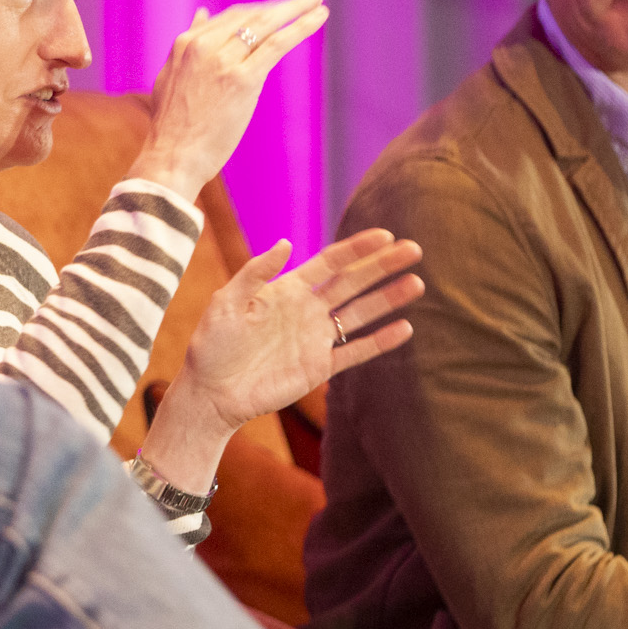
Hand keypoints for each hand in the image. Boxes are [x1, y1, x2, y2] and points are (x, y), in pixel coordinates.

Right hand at [132, 0, 328, 199]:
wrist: (171, 157)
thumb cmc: (172, 127)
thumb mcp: (170, 76)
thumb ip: (189, 45)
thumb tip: (202, 13)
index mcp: (185, 43)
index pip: (230, 17)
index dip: (259, 11)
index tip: (280, 10)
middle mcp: (203, 45)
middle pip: (251, 15)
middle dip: (283, 3)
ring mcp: (223, 60)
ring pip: (266, 23)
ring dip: (298, 7)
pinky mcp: (243, 79)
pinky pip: (277, 43)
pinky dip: (301, 26)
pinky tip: (319, 16)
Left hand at [136, 230, 422, 494]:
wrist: (210, 392)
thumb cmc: (211, 345)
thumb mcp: (226, 302)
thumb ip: (255, 273)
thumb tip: (286, 243)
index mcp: (286, 290)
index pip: (330, 263)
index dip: (357, 249)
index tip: (385, 235)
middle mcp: (307, 310)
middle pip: (353, 283)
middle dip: (383, 266)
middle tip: (414, 250)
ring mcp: (315, 339)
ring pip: (360, 314)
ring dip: (388, 299)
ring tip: (417, 284)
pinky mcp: (319, 368)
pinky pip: (355, 352)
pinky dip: (380, 341)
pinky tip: (405, 329)